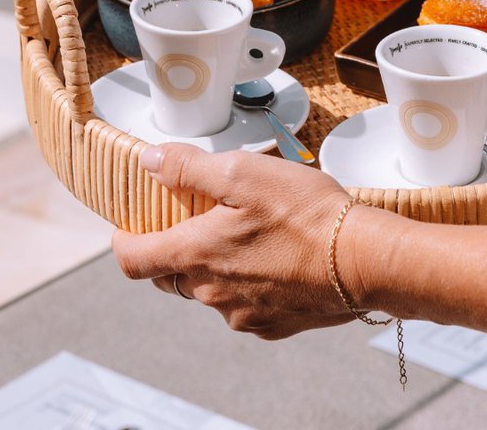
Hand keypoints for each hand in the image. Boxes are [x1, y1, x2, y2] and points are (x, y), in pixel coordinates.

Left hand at [112, 144, 363, 338]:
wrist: (363, 260)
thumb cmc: (305, 212)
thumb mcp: (242, 172)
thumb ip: (189, 168)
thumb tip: (149, 160)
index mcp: (196, 254)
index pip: (133, 260)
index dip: (123, 242)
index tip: (126, 228)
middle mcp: (211, 293)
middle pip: (171, 275)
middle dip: (174, 248)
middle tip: (193, 219)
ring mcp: (241, 313)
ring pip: (210, 289)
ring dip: (216, 264)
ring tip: (248, 231)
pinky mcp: (271, 325)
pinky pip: (244, 304)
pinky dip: (249, 282)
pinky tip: (276, 257)